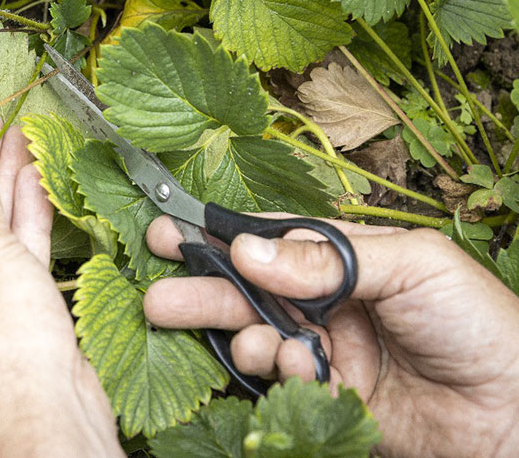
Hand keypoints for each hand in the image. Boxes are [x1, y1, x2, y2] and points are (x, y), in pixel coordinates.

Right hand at [144, 217, 518, 457]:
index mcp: (345, 258)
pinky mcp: (325, 396)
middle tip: (158, 295)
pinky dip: (277, 372)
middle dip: (200, 288)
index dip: (218, 235)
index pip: (269, 240)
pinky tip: (295, 366)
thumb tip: (249, 248)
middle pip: (246, 288)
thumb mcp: (410, 266)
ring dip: (240, 335)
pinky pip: (278, 380)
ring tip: (256, 342)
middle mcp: (326, 301)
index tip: (170, 229)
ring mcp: (324, 349)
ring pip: (253, 334)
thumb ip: (326, 259)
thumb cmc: (477, 322)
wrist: (516, 412)